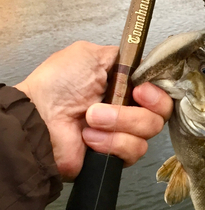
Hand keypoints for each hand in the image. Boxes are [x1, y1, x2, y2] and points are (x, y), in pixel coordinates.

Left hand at [15, 41, 172, 180]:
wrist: (38, 119)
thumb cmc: (55, 86)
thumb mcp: (89, 55)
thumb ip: (122, 56)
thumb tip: (140, 61)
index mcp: (125, 86)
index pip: (161, 91)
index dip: (156, 92)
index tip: (140, 90)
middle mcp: (129, 110)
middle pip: (160, 114)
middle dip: (134, 110)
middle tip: (110, 103)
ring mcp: (125, 134)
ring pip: (148, 132)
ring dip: (118, 124)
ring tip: (89, 119)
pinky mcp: (117, 155)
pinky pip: (134, 150)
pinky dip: (111, 143)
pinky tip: (90, 138)